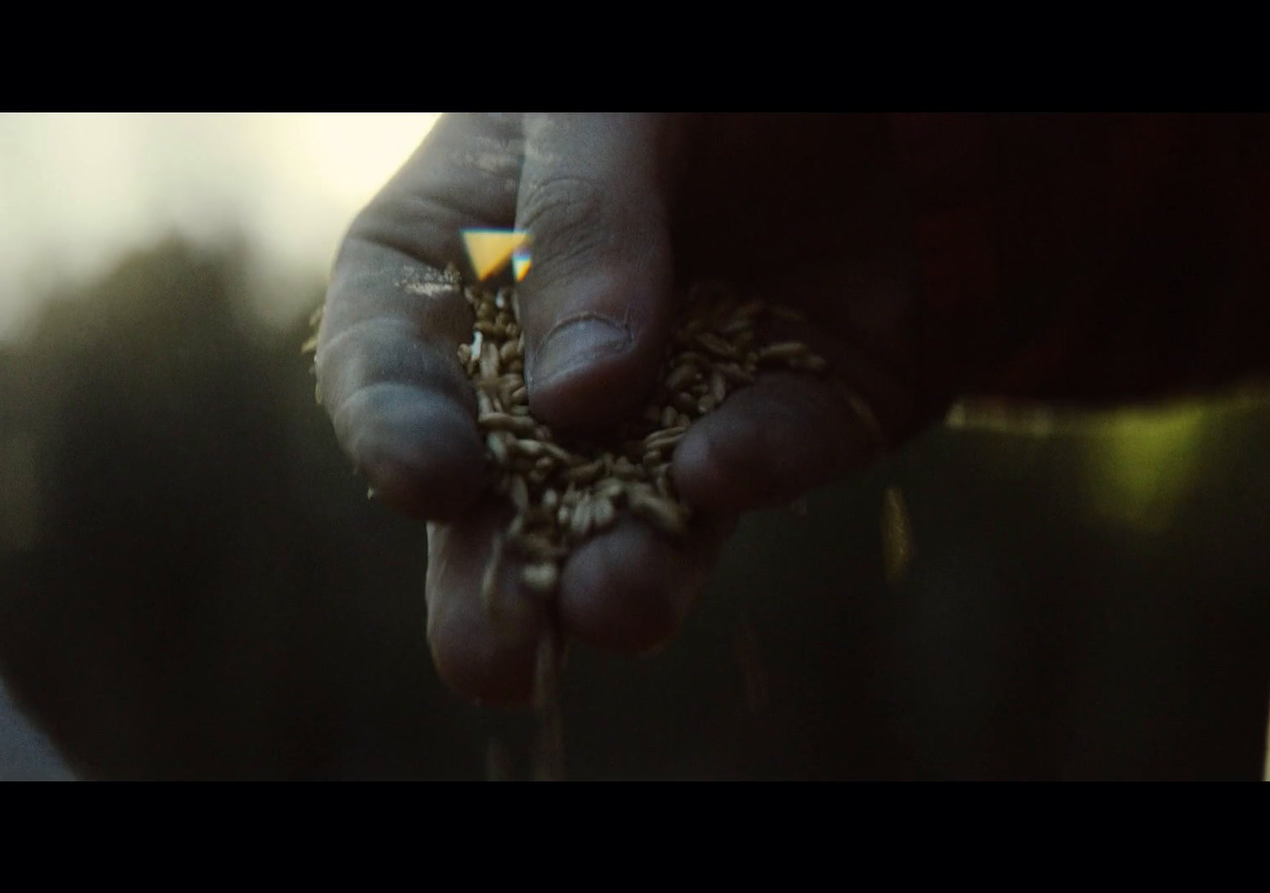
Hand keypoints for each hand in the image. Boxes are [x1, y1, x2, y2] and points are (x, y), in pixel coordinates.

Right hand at [316, 114, 933, 704]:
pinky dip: (758, 463)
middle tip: (490, 656)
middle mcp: (563, 348)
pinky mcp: (807, 400)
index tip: (427, 478)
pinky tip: (724, 466)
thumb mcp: (605, 103)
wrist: (875, 71)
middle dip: (497, 572)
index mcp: (463, 254)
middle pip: (507, 481)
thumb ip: (581, 221)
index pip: (395, 353)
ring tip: (615, 608)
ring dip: (625, 565)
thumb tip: (577, 401)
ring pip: (643, 502)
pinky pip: (783, 444)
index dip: (396, 423)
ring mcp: (686, 388)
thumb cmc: (686, 73)